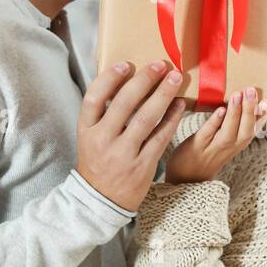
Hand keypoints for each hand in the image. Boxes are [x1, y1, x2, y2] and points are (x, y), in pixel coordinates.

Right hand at [77, 59, 187, 210]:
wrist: (101, 201)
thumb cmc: (98, 162)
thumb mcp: (90, 138)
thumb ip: (102, 114)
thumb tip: (123, 80)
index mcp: (87, 130)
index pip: (93, 98)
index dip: (109, 79)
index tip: (126, 65)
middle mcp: (103, 140)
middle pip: (124, 103)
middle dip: (144, 80)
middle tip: (159, 65)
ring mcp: (123, 154)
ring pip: (146, 118)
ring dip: (163, 95)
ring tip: (175, 78)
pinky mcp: (143, 165)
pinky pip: (160, 136)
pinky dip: (171, 118)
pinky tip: (179, 104)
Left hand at [165, 87, 266, 183]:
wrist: (182, 180)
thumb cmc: (203, 156)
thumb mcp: (221, 143)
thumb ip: (231, 125)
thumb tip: (239, 100)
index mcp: (235, 145)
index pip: (254, 131)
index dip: (262, 117)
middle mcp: (228, 149)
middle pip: (245, 131)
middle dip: (251, 111)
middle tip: (251, 90)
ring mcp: (212, 149)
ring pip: (229, 133)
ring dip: (235, 114)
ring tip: (238, 95)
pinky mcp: (195, 148)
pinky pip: (207, 135)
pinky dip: (215, 123)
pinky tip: (220, 110)